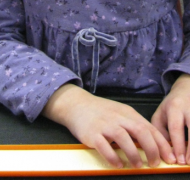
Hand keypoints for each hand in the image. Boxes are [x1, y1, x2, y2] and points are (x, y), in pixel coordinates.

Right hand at [42, 84, 175, 167]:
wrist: (77, 104)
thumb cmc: (99, 110)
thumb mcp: (119, 112)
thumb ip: (132, 123)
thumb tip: (147, 140)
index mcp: (127, 113)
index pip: (149, 128)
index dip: (161, 143)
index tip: (167, 156)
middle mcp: (118, 117)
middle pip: (141, 132)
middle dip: (152, 149)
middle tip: (154, 163)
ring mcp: (104, 125)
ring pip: (124, 139)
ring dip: (134, 155)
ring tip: (137, 165)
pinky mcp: (92, 133)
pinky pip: (104, 147)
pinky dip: (113, 158)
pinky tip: (118, 164)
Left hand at [152, 73, 189, 164]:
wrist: (186, 89)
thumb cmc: (171, 105)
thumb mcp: (160, 113)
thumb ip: (160, 129)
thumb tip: (166, 148)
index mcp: (174, 108)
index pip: (176, 128)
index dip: (178, 145)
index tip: (179, 160)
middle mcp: (189, 108)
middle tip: (188, 163)